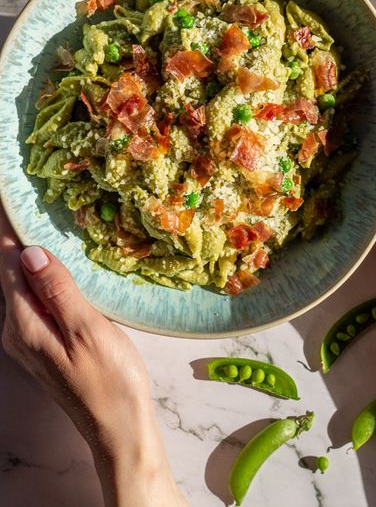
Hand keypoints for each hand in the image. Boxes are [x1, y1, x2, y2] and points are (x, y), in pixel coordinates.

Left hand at [0, 209, 184, 506]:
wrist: (118, 426)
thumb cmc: (110, 380)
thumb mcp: (86, 330)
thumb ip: (57, 289)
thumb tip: (28, 251)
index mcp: (24, 323)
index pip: (7, 263)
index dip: (7, 227)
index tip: (7, 194)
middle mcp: (17, 329)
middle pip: (7, 272)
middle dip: (12, 235)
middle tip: (23, 198)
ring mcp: (28, 337)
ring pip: (19, 284)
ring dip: (24, 253)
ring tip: (34, 219)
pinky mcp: (42, 341)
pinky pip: (32, 297)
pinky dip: (38, 273)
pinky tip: (51, 262)